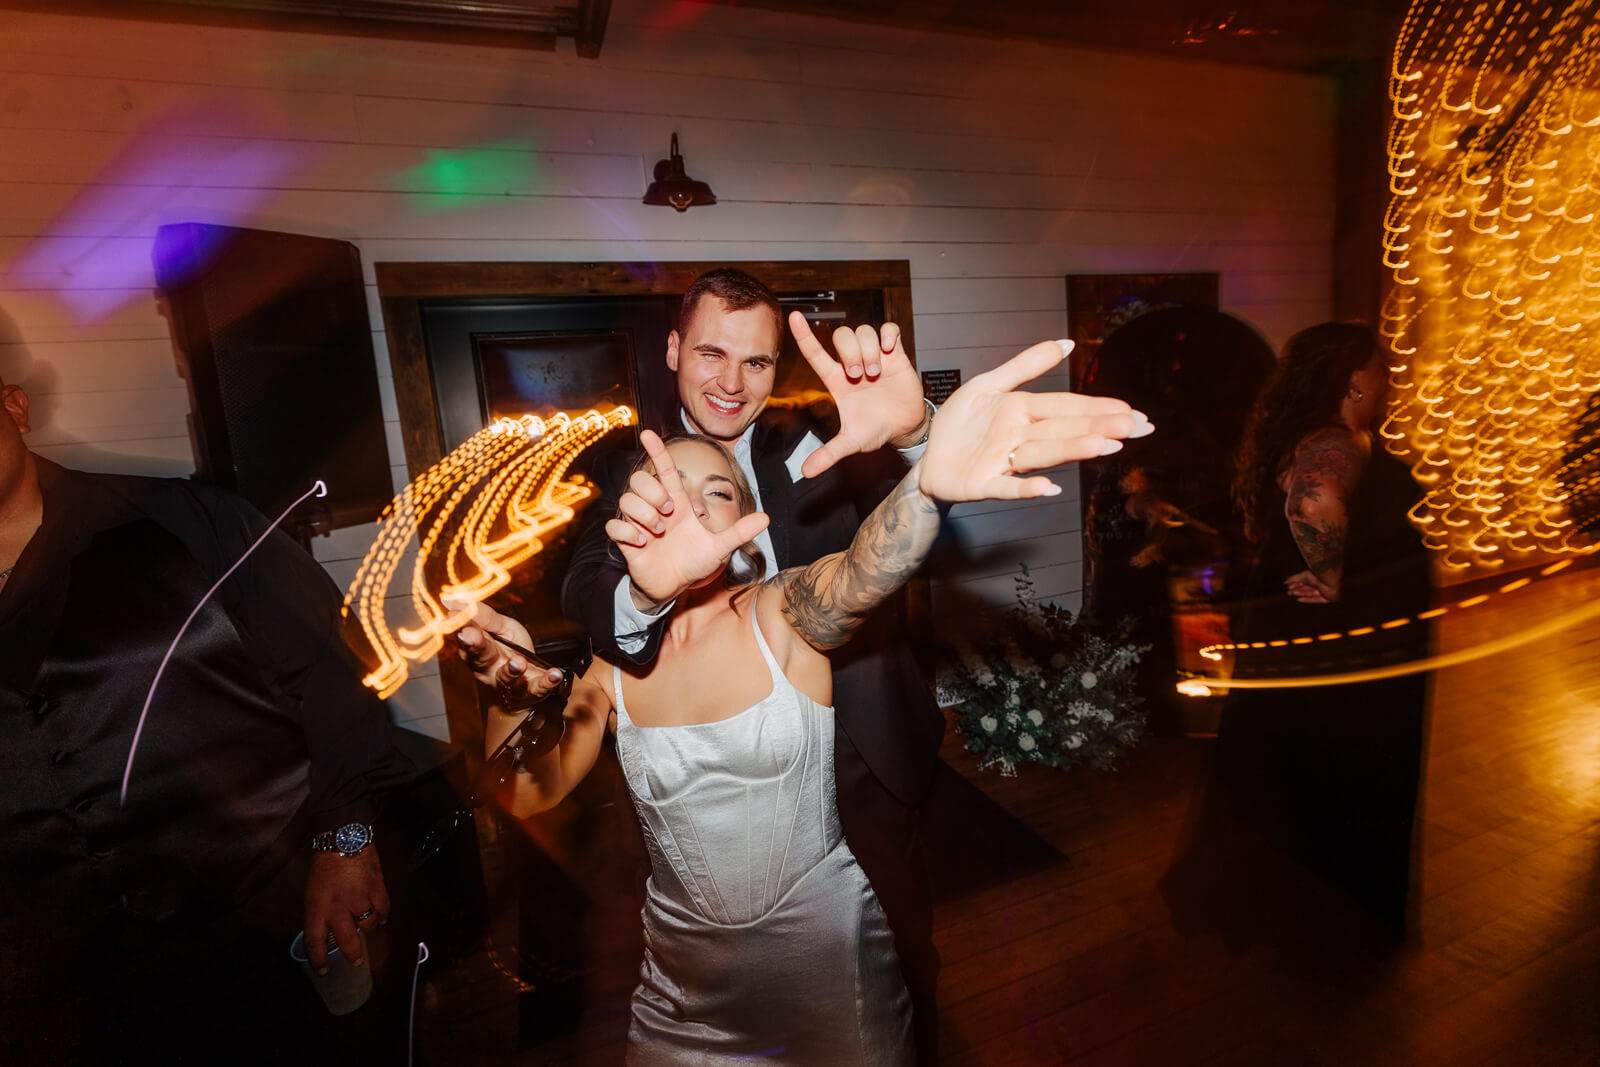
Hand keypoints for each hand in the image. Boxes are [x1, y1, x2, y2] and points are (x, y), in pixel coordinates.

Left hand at [304, 846, 387, 974]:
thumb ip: (319, 912)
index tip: (323, 971)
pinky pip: (383, 910)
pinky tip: (380, 916)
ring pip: (368, 926)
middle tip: (355, 961)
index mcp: (317, 907)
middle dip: (352, 955)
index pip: (315, 942)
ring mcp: (359, 898)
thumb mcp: (312, 891)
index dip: (318, 960)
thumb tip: (328, 931)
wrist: (343, 838)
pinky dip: (382, 915)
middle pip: (347, 941)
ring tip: (367, 927)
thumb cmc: (323, 865)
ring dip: (368, 929)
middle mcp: (338, 907)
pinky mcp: (376, 888)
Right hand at [448, 597, 563, 703]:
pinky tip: (553, 674)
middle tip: (470, 635)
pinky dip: (546, 682)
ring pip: (505, 678)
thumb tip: (452, 601)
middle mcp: (487, 669)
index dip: (462, 628)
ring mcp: (508, 683)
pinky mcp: (530, 692)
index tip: (455, 618)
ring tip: (518, 662)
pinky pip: (538, 688)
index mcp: (477, 651)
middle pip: (480, 657)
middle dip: (475, 645)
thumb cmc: (510, 650)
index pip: (466, 637)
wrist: (524, 687)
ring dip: (511, 670)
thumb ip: (483, 616)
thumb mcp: (500, 628)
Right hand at [606, 430, 769, 602]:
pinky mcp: (626, 541)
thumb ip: (739, 532)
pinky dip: (626, 531)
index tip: (648, 434)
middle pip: (640, 479)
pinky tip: (641, 543)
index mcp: (676, 502)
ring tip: (658, 533)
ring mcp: (638, 523)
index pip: (664, 468)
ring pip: (626, 500)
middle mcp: (655, 508)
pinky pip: (614, 525)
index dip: (656, 450)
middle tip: (668, 513)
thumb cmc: (695, 561)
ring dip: (643, 515)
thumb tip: (766, 518)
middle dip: (653, 492)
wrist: (674, 585)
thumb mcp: (719, 547)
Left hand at [788, 311, 928, 478]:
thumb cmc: (875, 430)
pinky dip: (888, 335)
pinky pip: (889, 328)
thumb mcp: (851, 442)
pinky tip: (891, 350)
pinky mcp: (895, 353)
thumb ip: (829, 454)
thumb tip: (805, 473)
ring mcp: (874, 355)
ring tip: (876, 372)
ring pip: (864, 331)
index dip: (803, 334)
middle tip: (860, 375)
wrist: (904, 428)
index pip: (815, 352)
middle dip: (850, 352)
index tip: (792, 317)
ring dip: (869, 349)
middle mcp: (852, 363)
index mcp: (836, 380)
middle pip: (842, 336)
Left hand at [917, 339, 1151, 502]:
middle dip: (1100, 428)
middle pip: (1064, 430)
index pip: (1068, 407)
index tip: (1133, 411)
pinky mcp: (983, 484)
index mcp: (1024, 412)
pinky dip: (1026, 489)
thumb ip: (1026, 366)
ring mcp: (1004, 463)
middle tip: (1136, 428)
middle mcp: (1020, 438)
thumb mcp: (990, 385)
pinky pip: (1007, 487)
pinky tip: (1048, 488)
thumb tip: (1067, 342)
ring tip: (1103, 447)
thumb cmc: (962, 424)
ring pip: (1043, 455)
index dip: (1099, 408)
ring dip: (1071, 451)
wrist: (927, 457)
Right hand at [1285, 569, 1338, 602]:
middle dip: (1297, 590)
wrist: (1329, 581)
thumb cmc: (1317, 576)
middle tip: (1288, 592)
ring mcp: (1323, 591)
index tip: (1288, 586)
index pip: (1305, 581)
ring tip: (1292, 593)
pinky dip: (1307, 599)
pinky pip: (1315, 600)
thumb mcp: (1303, 576)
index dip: (1296, 584)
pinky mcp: (1326, 598)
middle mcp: (1320, 584)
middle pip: (1306, 588)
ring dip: (1300, 593)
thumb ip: (1293, 579)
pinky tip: (1298, 599)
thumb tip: (1284, 582)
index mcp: (1316, 577)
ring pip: (1309, 593)